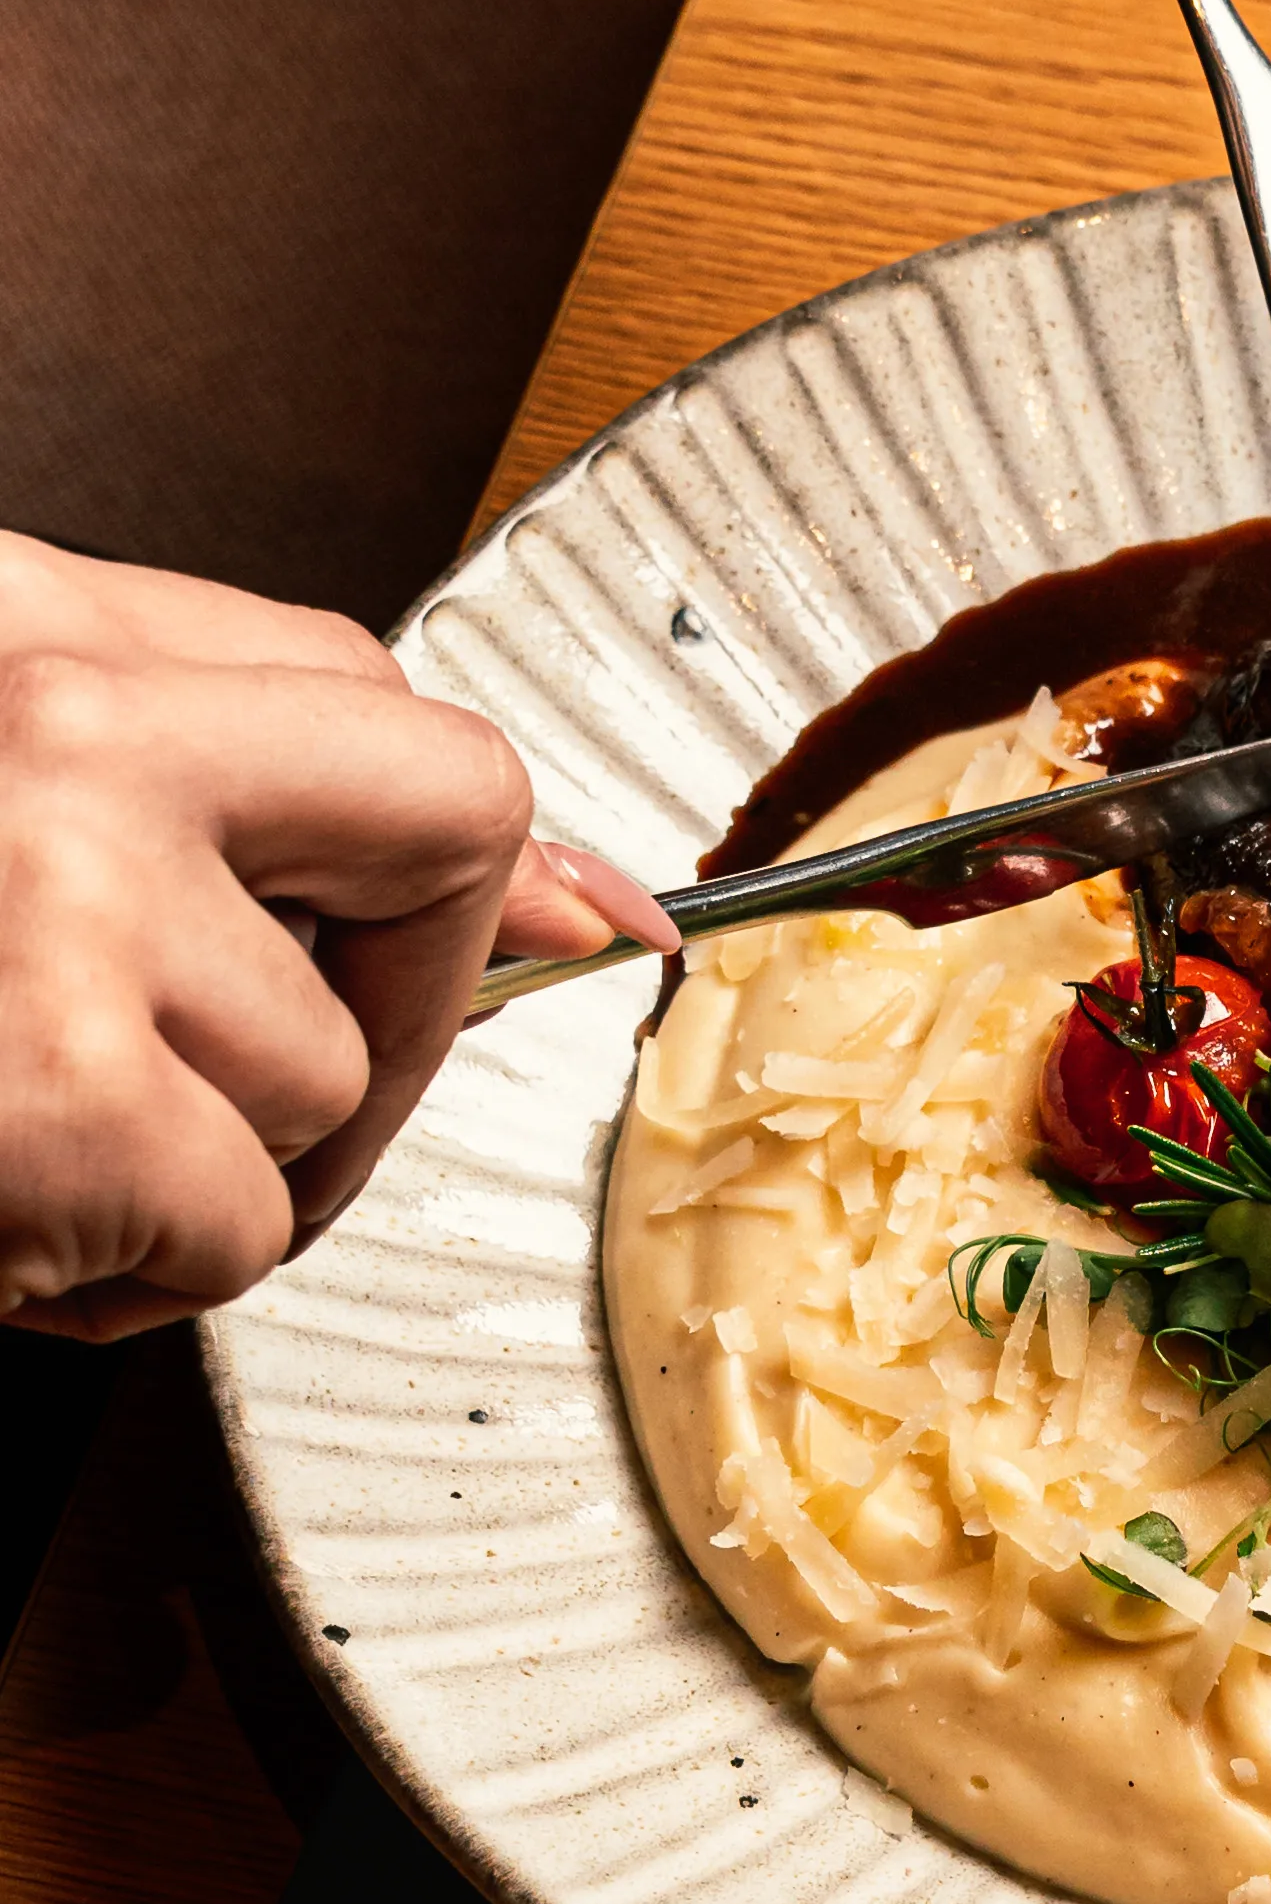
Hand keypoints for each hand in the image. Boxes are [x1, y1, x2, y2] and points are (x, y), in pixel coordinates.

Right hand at [0, 536, 669, 1343]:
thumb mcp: (0, 790)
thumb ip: (244, 805)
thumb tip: (579, 905)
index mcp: (20, 626)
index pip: (364, 687)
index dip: (468, 838)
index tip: (553, 923)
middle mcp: (57, 727)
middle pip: (444, 824)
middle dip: (407, 981)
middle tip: (259, 1072)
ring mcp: (64, 905)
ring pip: (325, 1075)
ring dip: (211, 1163)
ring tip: (24, 1141)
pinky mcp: (66, 1102)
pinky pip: (243, 1232)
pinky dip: (135, 1277)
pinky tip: (1, 1224)